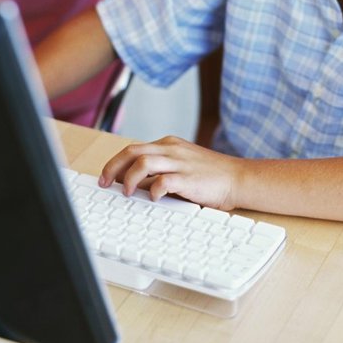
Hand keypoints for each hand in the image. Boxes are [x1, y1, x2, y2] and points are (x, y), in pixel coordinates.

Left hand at [98, 136, 242, 209]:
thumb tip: (136, 182)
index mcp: (168, 144)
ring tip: (126, 193)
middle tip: (104, 183)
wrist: (237, 178)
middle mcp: (171, 150)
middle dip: (113, 167)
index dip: (115, 162)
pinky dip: (152, 190)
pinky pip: (162, 181)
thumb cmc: (210, 175)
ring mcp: (179, 163)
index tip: (106, 176)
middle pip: (132, 152)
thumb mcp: (182, 164)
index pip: (134, 148)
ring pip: (143, 163)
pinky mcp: (187, 178)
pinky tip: (153, 198)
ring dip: (129, 179)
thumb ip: (161, 168)